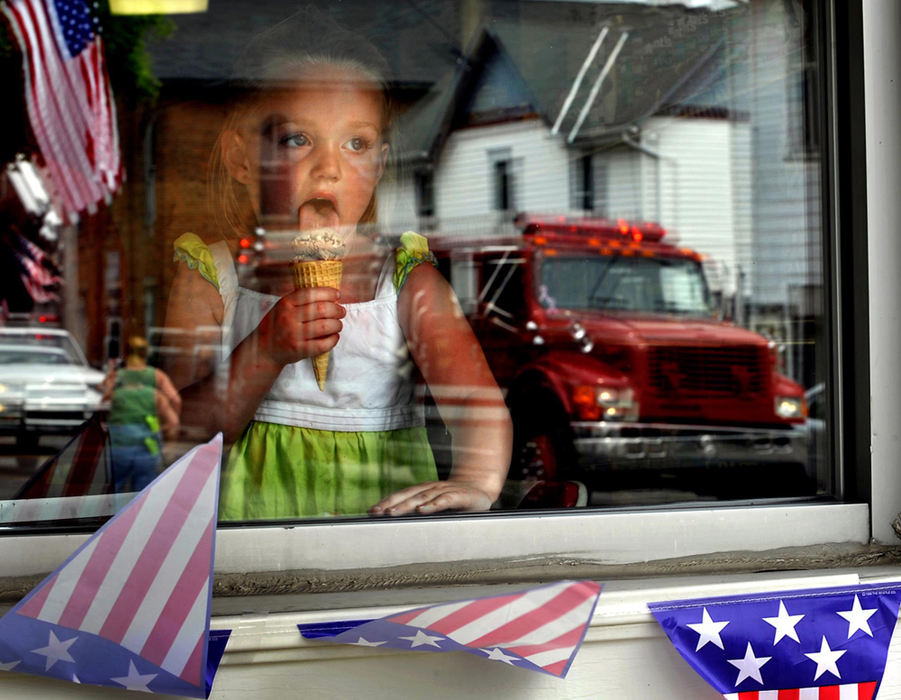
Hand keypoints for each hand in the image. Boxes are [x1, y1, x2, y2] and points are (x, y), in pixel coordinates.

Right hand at [255, 287, 344, 366]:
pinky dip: (333, 340)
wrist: (265, 349)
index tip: (337, 295)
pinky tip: (334, 337)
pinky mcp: (299, 350)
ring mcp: (294, 335)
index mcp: (285, 304)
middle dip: (337, 309)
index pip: (310, 293)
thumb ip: (300, 300)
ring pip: (325, 326)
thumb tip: (328, 294)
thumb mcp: (282, 307)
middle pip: (321, 309)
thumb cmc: (278, 326)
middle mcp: (289, 318)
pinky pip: (323, 344)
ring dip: (337, 324)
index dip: (328, 293)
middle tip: (341, 311)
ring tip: (338, 324)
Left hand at [368, 480, 494, 515]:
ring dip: (406, 505)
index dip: (386, 502)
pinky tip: (422, 510)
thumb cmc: (457, 501)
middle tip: (376, 513)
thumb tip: (399, 528)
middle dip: (390, 504)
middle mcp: (431, 488)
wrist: (481, 488)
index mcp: (423, 491)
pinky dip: (432, 504)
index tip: (371, 512)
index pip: (401, 495)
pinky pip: (444, 499)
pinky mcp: (459, 495)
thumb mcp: (437, 506)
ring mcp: (445, 490)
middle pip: (407, 495)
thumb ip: (421, 513)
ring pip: (422, 497)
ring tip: (392, 512)